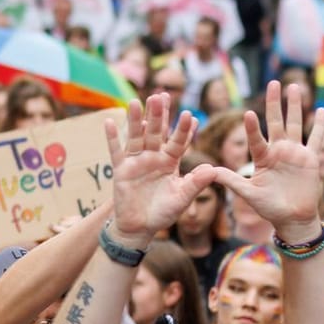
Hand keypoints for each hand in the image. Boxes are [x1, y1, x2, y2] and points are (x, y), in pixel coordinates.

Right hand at [104, 93, 213, 245]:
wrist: (140, 228)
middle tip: (161, 95)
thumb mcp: (182, 198)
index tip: (190, 115)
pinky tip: (109, 120)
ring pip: (136, 136)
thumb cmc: (163, 213)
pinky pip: (116, 150)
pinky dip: (112, 137)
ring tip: (136, 100)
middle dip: (159, 114)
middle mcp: (154, 157)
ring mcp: (136, 162)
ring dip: (135, 119)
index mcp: (171, 162)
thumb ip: (196, 184)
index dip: (183, 130)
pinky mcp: (120, 170)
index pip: (179, 142)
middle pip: (157, 132)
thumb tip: (213, 169)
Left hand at [209, 82, 323, 236]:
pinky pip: (316, 138)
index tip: (248, 113)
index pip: (256, 138)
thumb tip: (208, 172)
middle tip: (273, 82)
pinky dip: (319, 125)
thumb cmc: (269, 207)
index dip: (252, 127)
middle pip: (276, 122)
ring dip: (295, 106)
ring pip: (295, 124)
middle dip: (274, 103)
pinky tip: (320, 110)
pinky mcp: (310, 159)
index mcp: (262, 157)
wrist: (292, 218)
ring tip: (294, 87)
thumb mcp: (248, 194)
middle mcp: (278, 150)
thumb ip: (231, 181)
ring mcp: (295, 153)